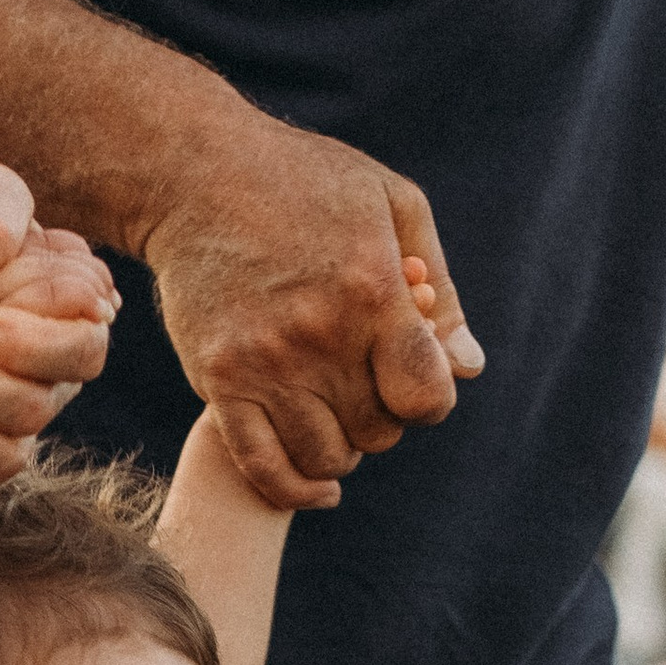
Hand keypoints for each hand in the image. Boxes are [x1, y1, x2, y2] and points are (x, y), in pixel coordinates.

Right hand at [141, 120, 481, 512]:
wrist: (196, 175)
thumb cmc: (304, 182)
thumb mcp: (392, 205)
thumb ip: (441, 289)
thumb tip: (469, 368)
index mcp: (372, 291)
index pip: (426, 398)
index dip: (429, 398)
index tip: (412, 378)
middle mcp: (319, 336)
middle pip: (378, 433)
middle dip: (381, 417)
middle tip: (362, 384)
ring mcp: (264, 363)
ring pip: (326, 458)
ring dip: (339, 450)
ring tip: (333, 414)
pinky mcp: (219, 380)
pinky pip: (264, 468)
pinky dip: (296, 489)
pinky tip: (317, 486)